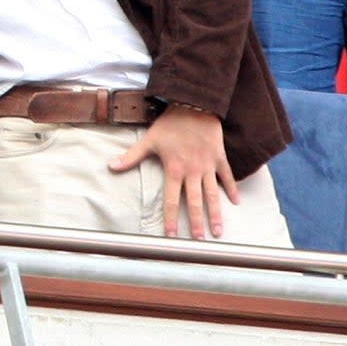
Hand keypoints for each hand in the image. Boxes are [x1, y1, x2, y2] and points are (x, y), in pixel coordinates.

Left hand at [108, 106, 238, 238]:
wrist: (194, 104)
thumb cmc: (170, 123)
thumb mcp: (149, 139)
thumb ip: (131, 156)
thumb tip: (111, 166)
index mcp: (174, 169)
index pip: (171, 200)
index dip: (170, 219)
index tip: (171, 236)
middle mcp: (192, 171)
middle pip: (194, 202)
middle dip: (196, 222)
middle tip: (199, 241)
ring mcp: (207, 165)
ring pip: (212, 194)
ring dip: (215, 213)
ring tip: (218, 230)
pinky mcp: (219, 157)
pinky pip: (227, 176)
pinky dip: (231, 189)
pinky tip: (235, 202)